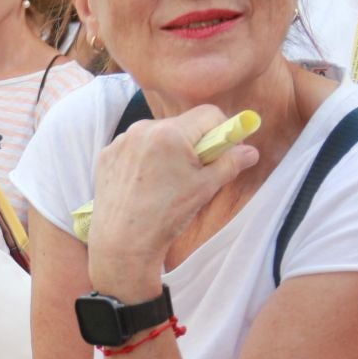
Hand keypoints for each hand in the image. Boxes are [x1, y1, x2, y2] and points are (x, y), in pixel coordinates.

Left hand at [88, 104, 258, 301]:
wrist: (122, 244)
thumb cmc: (165, 217)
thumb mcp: (205, 188)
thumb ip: (231, 163)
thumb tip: (251, 151)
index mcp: (170, 133)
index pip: (208, 114)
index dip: (222, 130)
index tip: (223, 150)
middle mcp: (142, 130)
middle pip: (182, 124)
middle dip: (194, 143)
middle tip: (195, 172)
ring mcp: (121, 142)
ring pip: (158, 135)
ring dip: (168, 150)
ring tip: (166, 182)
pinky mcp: (106, 155)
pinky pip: (135, 147)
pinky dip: (145, 159)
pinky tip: (145, 184)